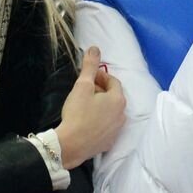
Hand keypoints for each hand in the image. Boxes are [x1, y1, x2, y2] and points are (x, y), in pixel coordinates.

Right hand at [56, 46, 125, 167]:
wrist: (71, 145)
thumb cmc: (77, 113)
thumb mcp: (82, 86)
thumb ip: (90, 67)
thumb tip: (95, 48)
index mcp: (118, 100)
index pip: (113, 81)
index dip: (101, 77)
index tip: (89, 77)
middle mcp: (122, 115)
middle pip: (113, 97)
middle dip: (101, 91)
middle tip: (85, 90)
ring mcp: (117, 131)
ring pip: (111, 112)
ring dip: (101, 106)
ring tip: (85, 105)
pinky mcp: (109, 143)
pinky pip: (107, 127)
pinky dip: (100, 122)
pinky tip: (87, 122)